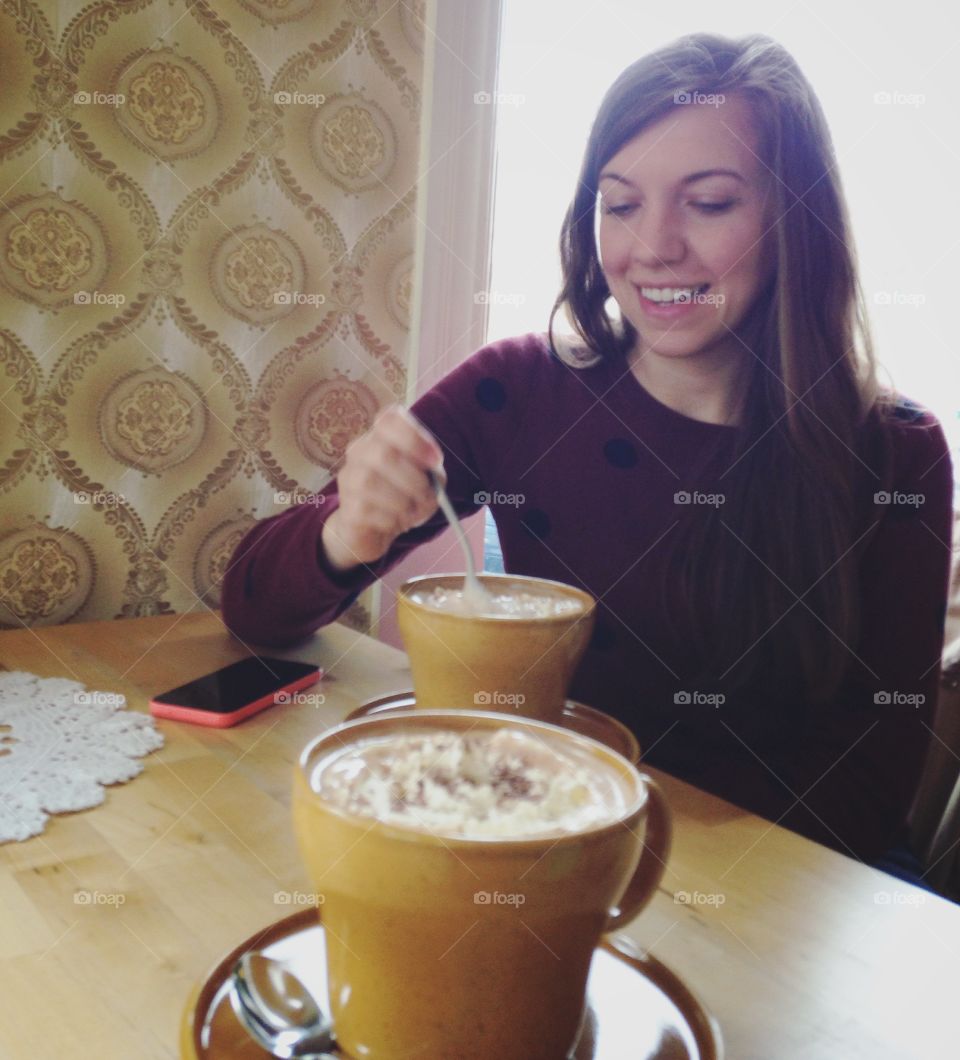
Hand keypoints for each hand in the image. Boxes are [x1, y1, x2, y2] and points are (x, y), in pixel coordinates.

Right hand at [322, 405, 443, 570]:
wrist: (373, 529)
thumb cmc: (404, 497)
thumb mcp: (427, 481)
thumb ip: (433, 473)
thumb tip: (431, 475)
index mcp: (382, 436)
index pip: (389, 419)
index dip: (414, 437)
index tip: (435, 460)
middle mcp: (360, 451)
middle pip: (383, 454)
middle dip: (413, 479)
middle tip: (426, 495)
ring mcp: (348, 477)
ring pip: (371, 483)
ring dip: (401, 501)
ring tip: (411, 511)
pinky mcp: (345, 506)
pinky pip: (366, 510)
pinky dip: (389, 519)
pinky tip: (395, 522)